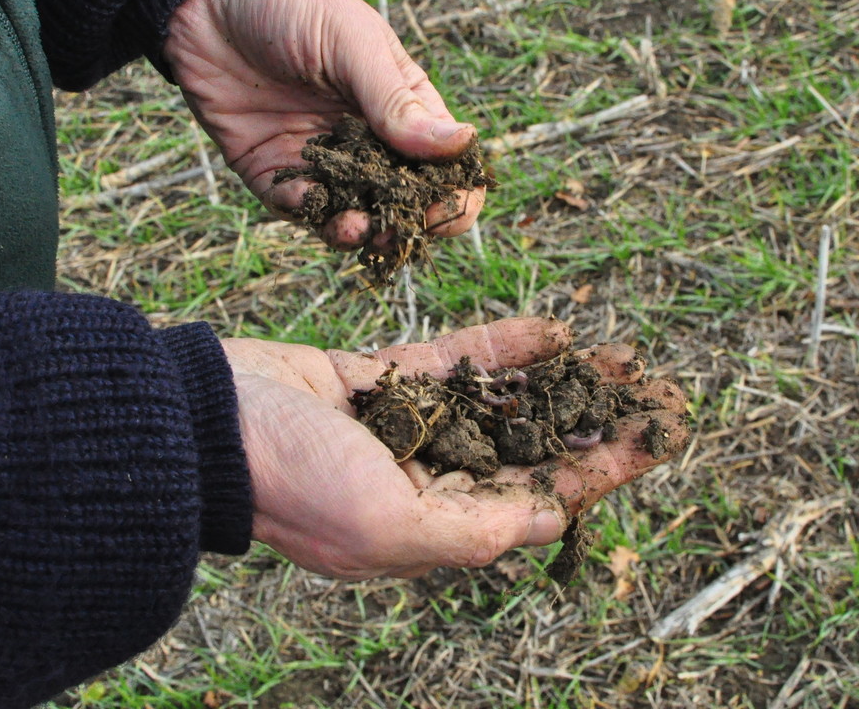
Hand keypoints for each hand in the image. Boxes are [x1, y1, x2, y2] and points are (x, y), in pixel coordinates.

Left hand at [165, 0, 482, 250]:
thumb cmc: (292, 3)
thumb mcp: (353, 45)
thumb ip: (398, 103)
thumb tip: (462, 145)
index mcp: (404, 106)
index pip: (445, 164)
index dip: (453, 192)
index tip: (445, 204)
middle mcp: (368, 140)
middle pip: (403, 201)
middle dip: (406, 223)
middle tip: (400, 228)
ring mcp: (322, 160)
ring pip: (354, 214)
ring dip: (362, 230)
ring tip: (360, 228)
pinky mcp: (275, 172)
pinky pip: (301, 208)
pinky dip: (313, 216)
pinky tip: (318, 208)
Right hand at [222, 318, 684, 579]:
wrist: (199, 420)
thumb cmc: (288, 481)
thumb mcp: (384, 526)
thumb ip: (472, 529)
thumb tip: (549, 524)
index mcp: (434, 527)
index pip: (540, 499)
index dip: (605, 469)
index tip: (658, 435)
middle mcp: (425, 482)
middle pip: (533, 449)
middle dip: (595, 421)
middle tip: (652, 388)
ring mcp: (403, 429)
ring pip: (502, 404)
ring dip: (560, 382)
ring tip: (617, 355)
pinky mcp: (377, 382)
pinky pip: (453, 363)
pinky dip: (502, 349)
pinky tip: (553, 329)